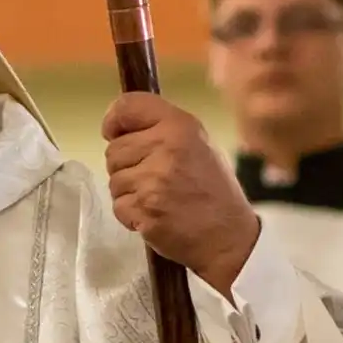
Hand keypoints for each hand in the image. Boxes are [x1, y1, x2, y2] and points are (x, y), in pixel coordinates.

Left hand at [103, 93, 260, 294]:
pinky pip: (118, 205)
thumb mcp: (197, 144)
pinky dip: (130, 213)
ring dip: (128, 191)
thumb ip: (162, 130)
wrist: (228, 236)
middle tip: (151, 178)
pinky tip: (154, 215)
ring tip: (156, 198)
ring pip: (113, 179)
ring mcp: (153, 179)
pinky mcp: (144, 208)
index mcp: (179, 125)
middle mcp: (165, 147)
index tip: (114, 132)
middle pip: (114, 149)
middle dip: (125, 165)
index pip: (128, 106)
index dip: (114, 119)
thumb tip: (119, 128)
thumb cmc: (213, 189)